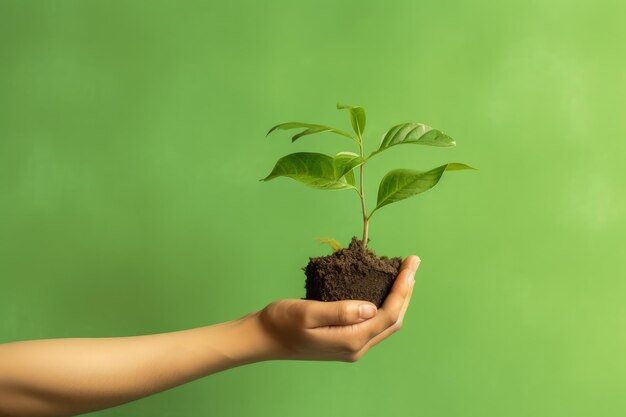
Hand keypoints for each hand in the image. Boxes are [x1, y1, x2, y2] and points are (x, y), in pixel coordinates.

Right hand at [254, 256, 419, 361]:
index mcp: (351, 340)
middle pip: (393, 320)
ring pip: (386, 323)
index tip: (410, 263)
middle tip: (412, 263)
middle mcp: (356, 347)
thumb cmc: (282, 322)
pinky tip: (382, 290)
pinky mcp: (345, 341)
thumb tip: (372, 308)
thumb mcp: (308, 313)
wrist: (264, 338)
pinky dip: (385, 305)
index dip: (403, 288)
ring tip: (404, 275)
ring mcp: (351, 347)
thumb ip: (341, 311)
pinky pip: (374, 324)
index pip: (388, 313)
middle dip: (406, 291)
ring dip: (398, 299)